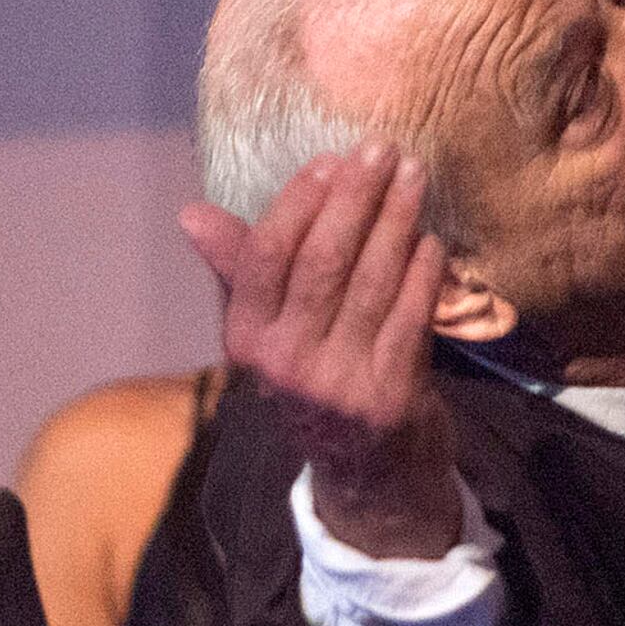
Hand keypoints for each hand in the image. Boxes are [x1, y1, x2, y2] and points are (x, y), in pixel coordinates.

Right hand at [181, 145, 462, 559]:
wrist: (365, 474)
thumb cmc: (317, 380)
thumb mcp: (272, 333)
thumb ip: (241, 270)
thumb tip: (193, 214)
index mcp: (247, 340)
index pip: (266, 256)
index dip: (299, 203)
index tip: (330, 161)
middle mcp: (285, 363)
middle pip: (323, 261)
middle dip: (357, 197)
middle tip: (385, 151)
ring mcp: (339, 381)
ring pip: (371, 282)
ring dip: (397, 220)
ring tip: (415, 177)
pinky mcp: (390, 395)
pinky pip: (410, 316)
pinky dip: (424, 271)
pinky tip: (431, 238)